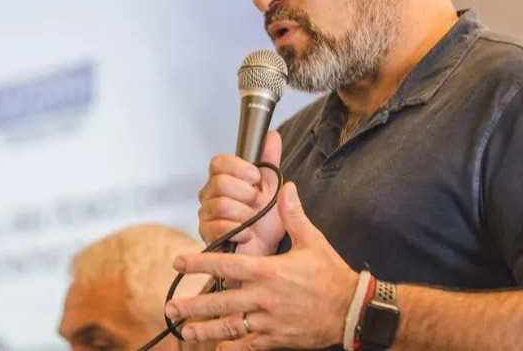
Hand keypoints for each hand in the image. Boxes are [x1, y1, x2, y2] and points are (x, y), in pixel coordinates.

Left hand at [167, 182, 358, 349]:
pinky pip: (249, 345)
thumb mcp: (313, 241)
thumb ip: (294, 215)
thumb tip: (286, 188)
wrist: (350, 309)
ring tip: (185, 330)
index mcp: (269, 271)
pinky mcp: (277, 338)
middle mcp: (264, 297)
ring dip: (205, 328)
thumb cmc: (331, 274)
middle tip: (171, 307)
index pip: (227, 264)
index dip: (200, 262)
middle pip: (221, 301)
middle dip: (193, 305)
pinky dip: (233, 347)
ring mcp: (269, 321)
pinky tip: (218, 347)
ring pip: (231, 326)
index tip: (179, 262)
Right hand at [198, 130, 284, 256]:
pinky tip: (247, 234)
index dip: (238, 167)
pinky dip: (239, 230)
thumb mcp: (273, 186)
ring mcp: (206, 214)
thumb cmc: (267, 221)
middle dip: (246, 193)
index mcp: (225, 178)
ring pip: (220, 204)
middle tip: (256, 202)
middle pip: (219, 182)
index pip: (218, 162)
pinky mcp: (206, 235)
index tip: (256, 177)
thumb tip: (272, 135)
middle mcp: (211, 194)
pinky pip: (218, 227)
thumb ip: (270, 160)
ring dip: (244, 213)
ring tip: (252, 220)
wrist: (267, 251)